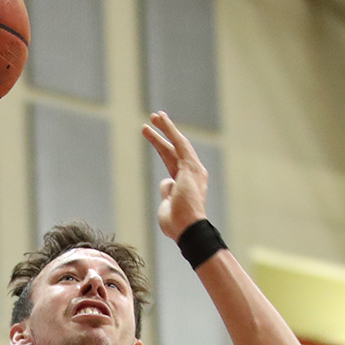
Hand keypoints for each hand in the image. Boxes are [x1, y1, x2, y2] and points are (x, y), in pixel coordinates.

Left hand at [143, 112, 209, 239]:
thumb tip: (165, 182)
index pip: (172, 160)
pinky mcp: (190, 167)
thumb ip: (166, 192)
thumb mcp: (167, 206)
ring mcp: (193, 170)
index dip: (162, 147)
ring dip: (166, 128)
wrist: (187, 229)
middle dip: (162, 135)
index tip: (152, 138)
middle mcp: (192, 174)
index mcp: (186, 183)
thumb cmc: (177, 224)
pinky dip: (171, 131)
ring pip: (178, 143)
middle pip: (173, 150)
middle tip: (151, 121)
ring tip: (154, 116)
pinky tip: (162, 120)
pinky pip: (179, 144)